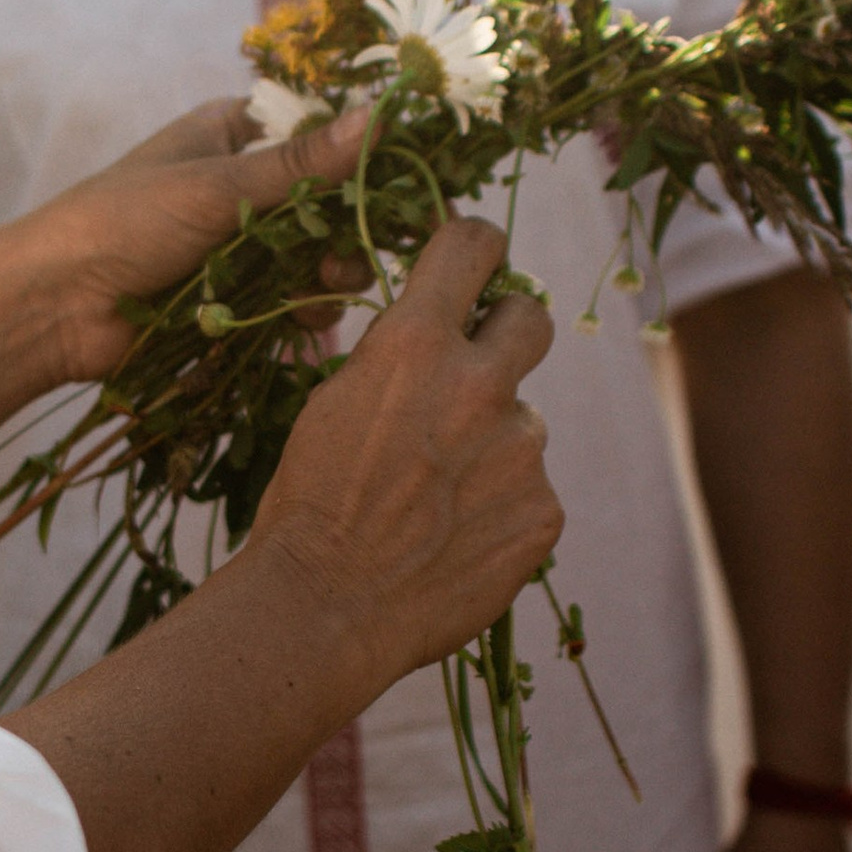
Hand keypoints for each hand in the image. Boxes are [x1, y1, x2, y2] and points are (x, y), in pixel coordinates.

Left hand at [22, 99, 377, 388]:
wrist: (53, 307)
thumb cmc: (121, 222)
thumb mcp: (216, 185)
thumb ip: (301, 164)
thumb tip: (379, 118)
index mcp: (229, 133)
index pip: (314, 129)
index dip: (361, 151)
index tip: (406, 174)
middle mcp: (239, 184)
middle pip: (325, 199)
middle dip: (349, 224)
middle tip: (360, 248)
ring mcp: (237, 244)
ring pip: (313, 254)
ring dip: (331, 271)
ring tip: (331, 285)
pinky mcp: (232, 298)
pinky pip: (289, 300)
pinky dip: (305, 309)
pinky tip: (310, 320)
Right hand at [244, 217, 561, 698]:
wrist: (324, 607)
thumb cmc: (307, 504)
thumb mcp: (332, 402)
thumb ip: (397, 361)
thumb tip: (430, 339)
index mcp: (413, 343)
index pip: (472, 244)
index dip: (476, 246)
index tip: (477, 259)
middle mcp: (479, 383)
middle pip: (530, 317)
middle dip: (505, 335)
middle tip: (473, 374)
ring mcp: (521, 450)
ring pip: (523, 421)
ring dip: (492, 445)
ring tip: (437, 499)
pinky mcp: (544, 512)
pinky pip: (532, 490)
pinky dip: (501, 508)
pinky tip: (455, 539)